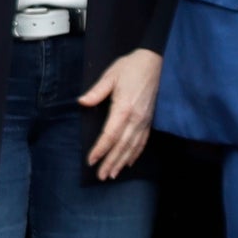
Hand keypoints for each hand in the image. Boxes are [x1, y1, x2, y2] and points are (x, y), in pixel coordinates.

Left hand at [79, 48, 161, 180]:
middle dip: (110, 162)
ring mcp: (144, 120)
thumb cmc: (131, 67)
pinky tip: (130, 162)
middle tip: (101, 176)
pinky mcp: (150, 120)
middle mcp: (135, 118)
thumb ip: (96, 91)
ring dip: (122, 162)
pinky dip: (136, 153)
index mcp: (123, 108)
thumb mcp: (111, 75)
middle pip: (121, 145)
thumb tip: (82, 102)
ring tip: (112, 174)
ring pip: (133, 147)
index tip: (91, 161)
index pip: (110, 135)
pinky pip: (143, 141)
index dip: (100, 149)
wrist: (155, 61)